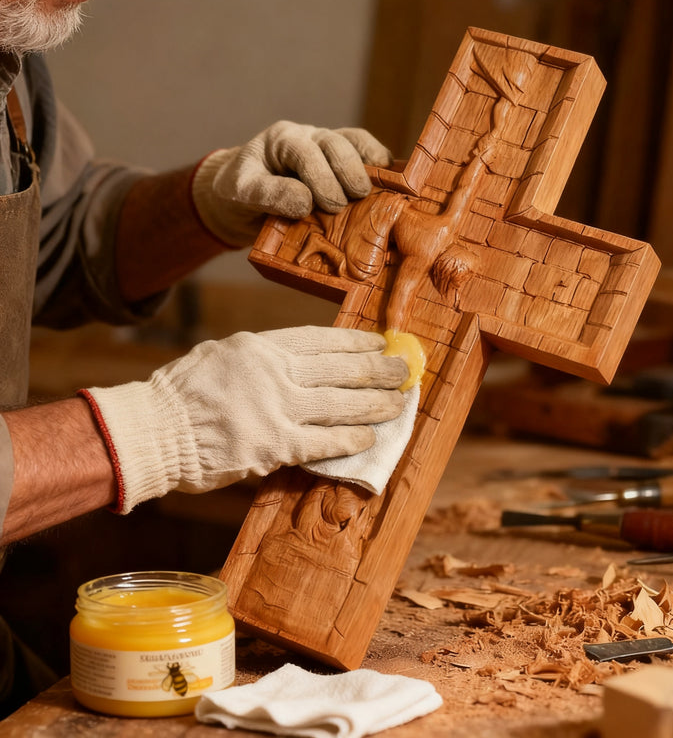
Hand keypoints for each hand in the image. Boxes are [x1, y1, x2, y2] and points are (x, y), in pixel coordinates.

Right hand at [80, 327, 407, 512]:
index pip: (322, 339)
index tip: (379, 342)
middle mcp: (275, 372)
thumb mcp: (223, 355)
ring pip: (342, 404)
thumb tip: (304, 363)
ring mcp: (277, 409)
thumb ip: (263, 358)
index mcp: (261, 346)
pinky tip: (370, 438)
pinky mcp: (275, 447)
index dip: (356, 342)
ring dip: (376, 404)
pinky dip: (350, 440)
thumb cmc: (182, 393)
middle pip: (341, 369)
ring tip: (400, 403)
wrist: (153, 432)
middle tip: (405, 370)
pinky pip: (324, 442)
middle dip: (379, 370)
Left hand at [191, 121, 391, 245]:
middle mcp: (309, 136)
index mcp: (282, 139)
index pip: (307, 152)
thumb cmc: (239, 193)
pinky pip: (367, 154)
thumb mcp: (241, 193)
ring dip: (370, 167)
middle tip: (347, 203)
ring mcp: (328, 146)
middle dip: (347, 174)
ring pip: (357, 142)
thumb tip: (305, 201)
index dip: (321, 179)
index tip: (327, 206)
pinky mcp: (344, 161)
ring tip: (375, 192)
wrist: (242, 197)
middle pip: (338, 143)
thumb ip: (268, 194)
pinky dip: (381, 168)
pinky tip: (389, 188)